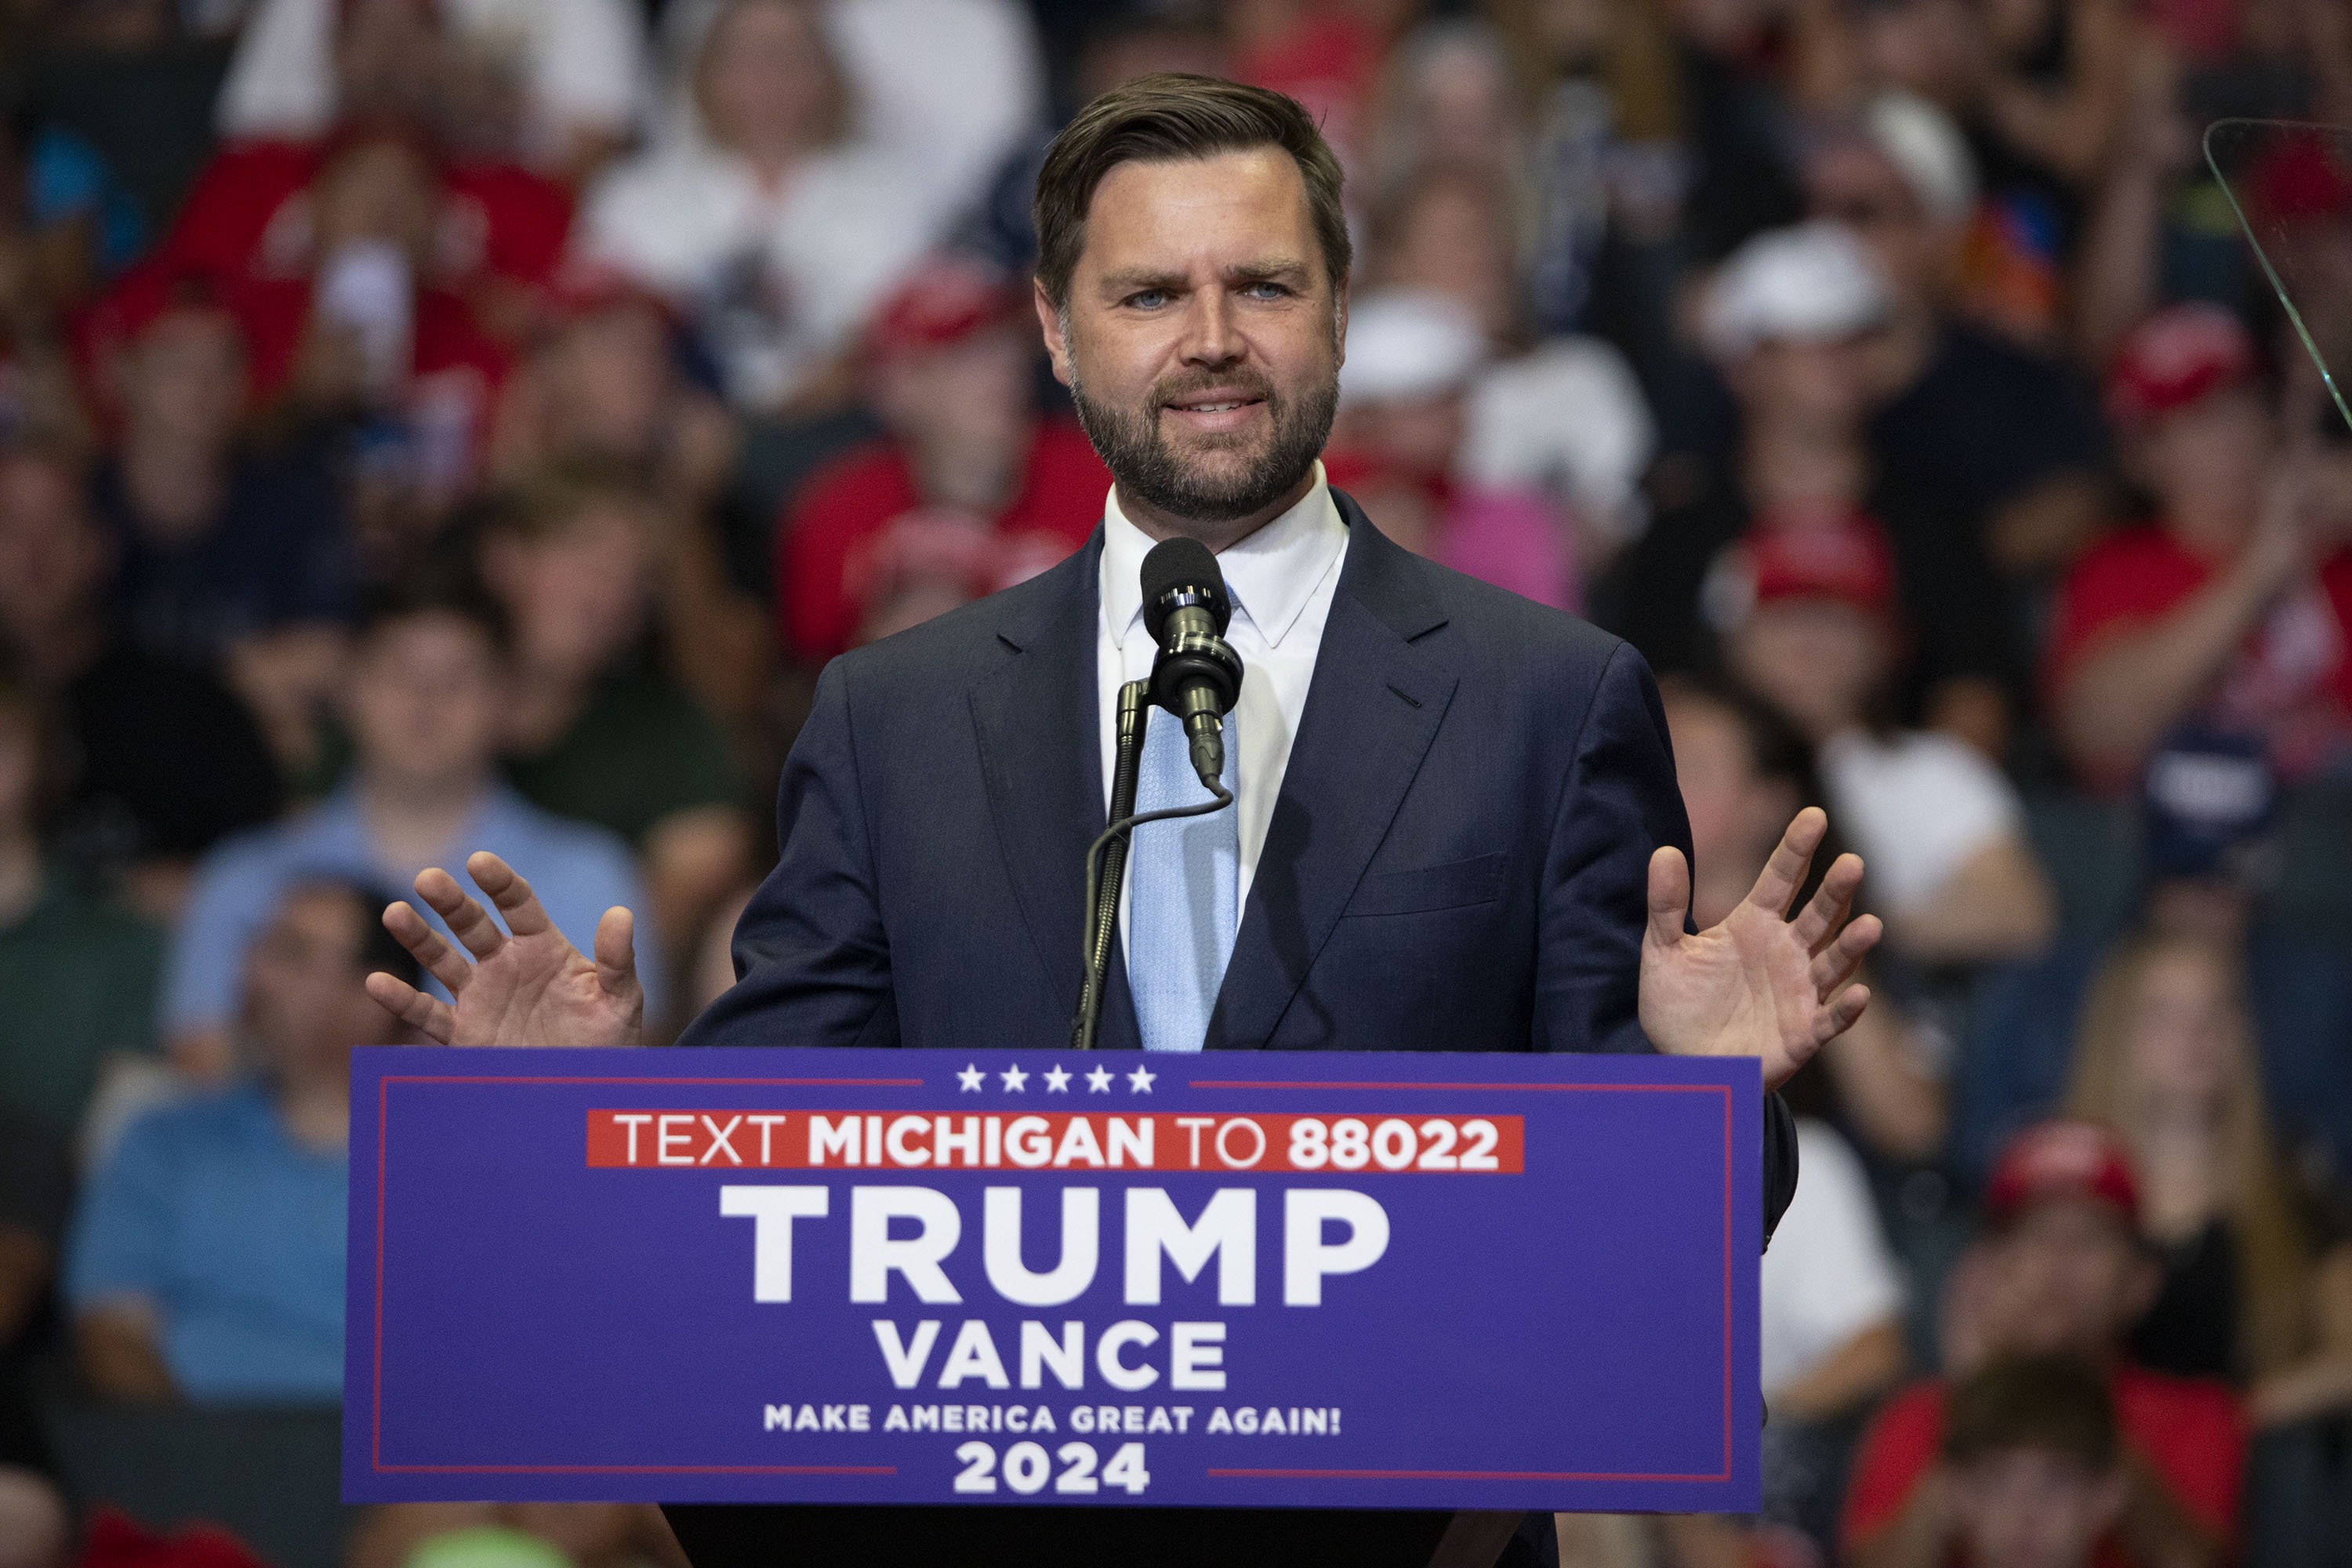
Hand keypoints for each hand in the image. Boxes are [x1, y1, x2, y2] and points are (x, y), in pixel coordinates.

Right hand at [366, 851, 643, 1047]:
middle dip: (449, 901)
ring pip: (442, 960)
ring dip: (417, 938)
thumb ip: (616, 959)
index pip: (518, 904)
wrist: (586, 1092)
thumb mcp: (619, 999)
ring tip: (394, 913)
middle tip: (427, 878)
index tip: (479, 862)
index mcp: (543, 947)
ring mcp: (481, 997)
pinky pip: (428, 1014)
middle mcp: (506, 965)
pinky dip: (403, 1000)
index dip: (498, 881)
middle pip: (471, 924)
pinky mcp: (464, 1033)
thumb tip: (621, 913)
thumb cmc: (608, 1041)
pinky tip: (377, 983)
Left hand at [1638, 808, 1880, 1088]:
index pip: (1781, 878)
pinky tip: (1860, 994)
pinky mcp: (1804, 1034)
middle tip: (1852, 863)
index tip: (1814, 815)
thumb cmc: (1679, 1006)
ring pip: (1833, 962)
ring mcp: (1799, 992)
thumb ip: (1665, 905)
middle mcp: (1786, 952)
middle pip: (1817, 914)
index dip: (1797, 848)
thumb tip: (1664, 851)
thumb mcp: (1662, 952)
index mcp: (1754, 924)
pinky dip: (1846, 1009)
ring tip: (1870, 925)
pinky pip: (1830, 1020)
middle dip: (1836, 891)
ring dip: (1852, 946)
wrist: (1682, 1065)